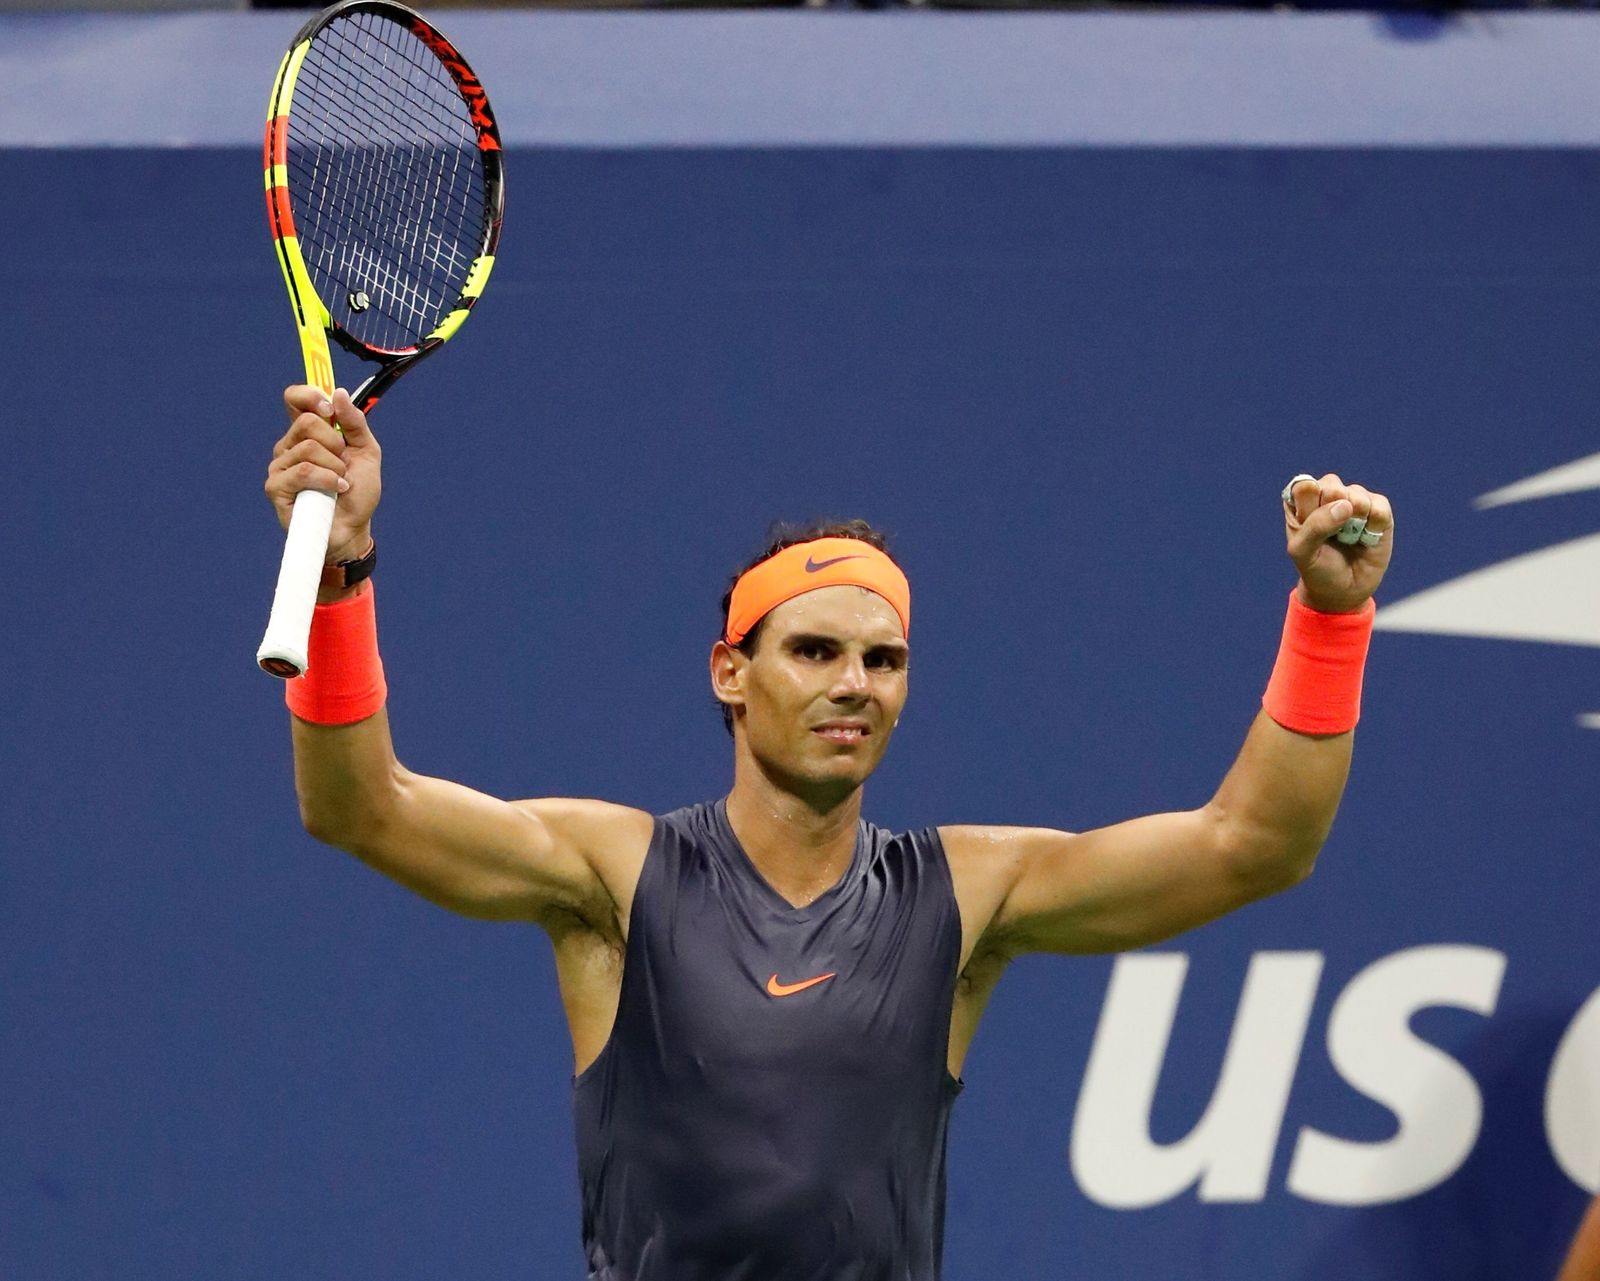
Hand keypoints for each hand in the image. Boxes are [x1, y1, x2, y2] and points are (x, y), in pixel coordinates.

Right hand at [265, 386, 381, 564]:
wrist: (354, 528)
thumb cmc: (358, 492)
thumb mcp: (366, 452)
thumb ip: (355, 423)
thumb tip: (338, 393)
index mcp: (308, 433)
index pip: (295, 399)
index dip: (309, 395)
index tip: (329, 407)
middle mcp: (289, 446)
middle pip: (307, 422)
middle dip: (336, 443)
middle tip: (343, 464)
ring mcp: (280, 467)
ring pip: (309, 448)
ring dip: (335, 468)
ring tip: (340, 484)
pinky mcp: (276, 487)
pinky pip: (304, 471)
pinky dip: (327, 481)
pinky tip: (335, 492)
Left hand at [1283, 472, 1392, 612]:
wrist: (1345, 590)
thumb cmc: (1317, 568)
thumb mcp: (1303, 552)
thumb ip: (1315, 526)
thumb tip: (1346, 505)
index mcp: (1300, 502)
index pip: (1304, 486)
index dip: (1310, 508)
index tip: (1310, 528)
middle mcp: (1326, 495)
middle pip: (1332, 485)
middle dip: (1332, 513)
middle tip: (1332, 535)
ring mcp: (1353, 499)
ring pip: (1357, 493)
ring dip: (1354, 521)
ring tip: (1349, 538)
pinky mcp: (1378, 509)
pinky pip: (1380, 505)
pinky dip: (1374, 525)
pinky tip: (1366, 537)